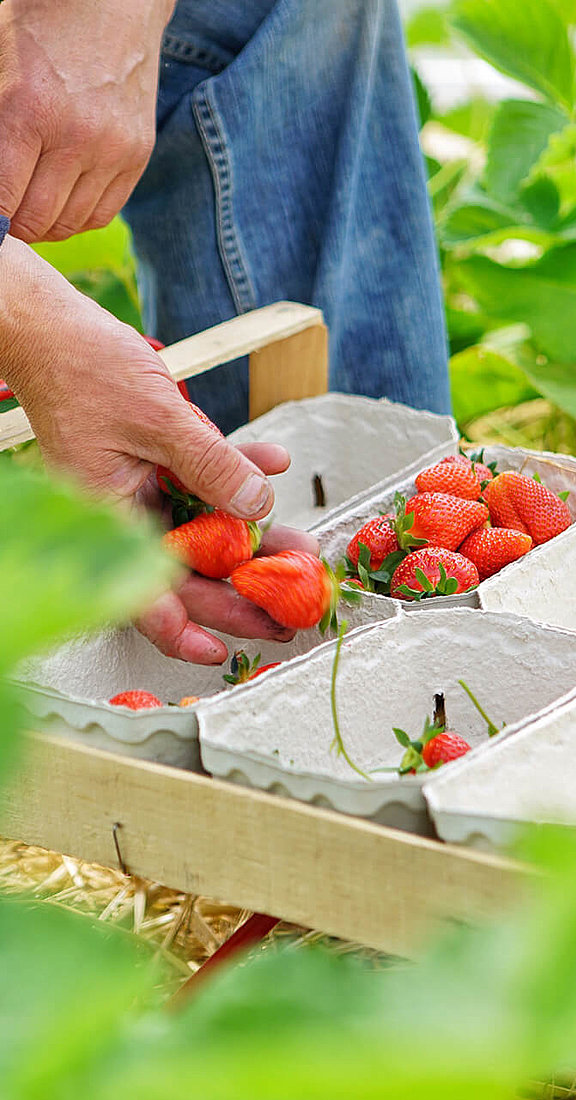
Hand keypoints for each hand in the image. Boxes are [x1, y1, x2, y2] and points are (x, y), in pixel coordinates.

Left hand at [0, 0, 173, 241]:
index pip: (4, 202)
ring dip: (46, 224)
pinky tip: (62, 201)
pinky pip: (102, 213)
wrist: (109, 2)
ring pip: (71, 223)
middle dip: (16, 225)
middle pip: (37, 220)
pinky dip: (77, 217)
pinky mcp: (137, 155)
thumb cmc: (38, 28)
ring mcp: (113, 149)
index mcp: (30, 111)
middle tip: (7, 217)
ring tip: (32, 209)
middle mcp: (78, 136)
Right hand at [1, 237, 316, 661]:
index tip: (227, 653)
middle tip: (292, 608)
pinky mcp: (155, 463)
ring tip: (298, 547)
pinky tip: (270, 465)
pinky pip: (202, 481)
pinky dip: (237, 473)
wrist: (56, 327)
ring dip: (252, 536)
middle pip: (188, 571)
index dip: (186, 634)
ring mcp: (140, 490)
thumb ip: (212, 465)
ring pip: (203, 530)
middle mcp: (124, 514)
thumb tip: (256, 507)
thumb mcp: (159, 419)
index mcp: (109, 518)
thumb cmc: (82, 368)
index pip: (145, 597)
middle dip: (243, 590)